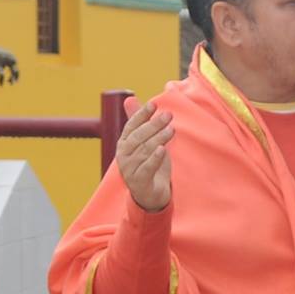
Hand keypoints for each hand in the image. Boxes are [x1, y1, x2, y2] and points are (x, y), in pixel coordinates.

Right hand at [116, 97, 173, 212]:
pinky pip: (147, 168)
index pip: (131, 126)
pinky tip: (163, 149)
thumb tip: (130, 98)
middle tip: (168, 115)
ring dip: (158, 139)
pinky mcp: (139, 182)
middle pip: (138, 137)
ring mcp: (129, 169)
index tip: (153, 105)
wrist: (149, 195)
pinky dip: (154, 158)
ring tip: (171, 130)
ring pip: (144, 151)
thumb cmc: (147, 164)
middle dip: (153, 124)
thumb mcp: (144, 142)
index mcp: (123, 144)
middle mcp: (123, 156)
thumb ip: (139, 122)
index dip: (141, 115)